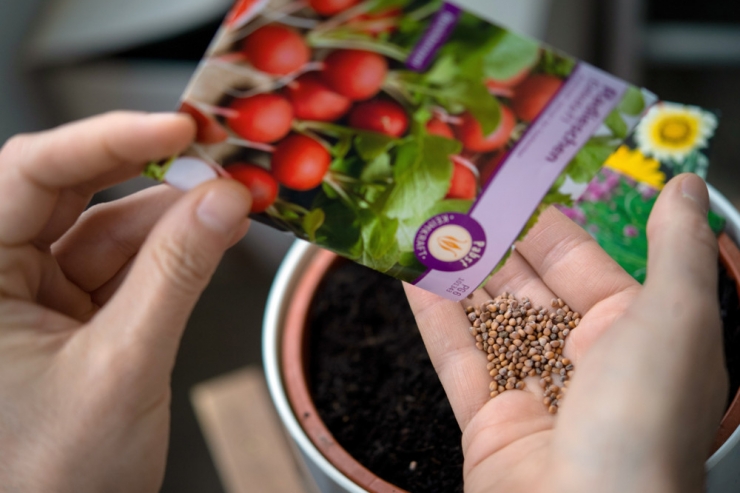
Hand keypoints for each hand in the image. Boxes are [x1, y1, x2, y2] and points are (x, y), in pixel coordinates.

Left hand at [0, 112, 251, 492]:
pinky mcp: (72, 316)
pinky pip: (125, 266)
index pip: (29, 175)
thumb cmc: (51, 478)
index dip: (107, 140)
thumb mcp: (123, 366)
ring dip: (171, 217)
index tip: (178, 126)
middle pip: (70, 192)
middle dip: (147, 173)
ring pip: (108, 230)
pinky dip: (171, 252)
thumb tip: (223, 203)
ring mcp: (34, 297)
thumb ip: (178, 275)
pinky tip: (209, 235)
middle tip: (213, 154)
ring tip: (229, 203)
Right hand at [405, 174, 726, 492]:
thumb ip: (677, 247)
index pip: (581, 265)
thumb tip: (686, 188)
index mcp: (635, 335)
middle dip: (492, 246)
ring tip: (425, 228)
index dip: (542, 225)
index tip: (507, 187)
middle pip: (527, 289)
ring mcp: (533, 393)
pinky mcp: (488, 423)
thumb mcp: (676, 317)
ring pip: (487, 320)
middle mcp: (584, 364)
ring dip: (457, 275)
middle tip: (454, 202)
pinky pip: (458, 359)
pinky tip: (413, 278)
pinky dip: (434, 318)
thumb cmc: (645, 420)